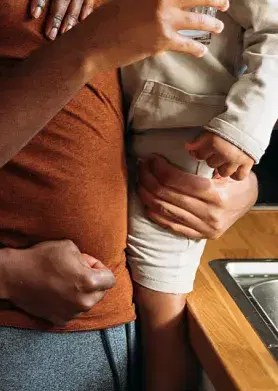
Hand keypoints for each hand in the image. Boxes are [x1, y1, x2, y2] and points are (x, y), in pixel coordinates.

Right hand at [0, 239, 115, 325]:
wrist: (15, 276)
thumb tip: (89, 267)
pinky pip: (73, 311)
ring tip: (61, 282)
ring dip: (80, 293)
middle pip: (100, 293)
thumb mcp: (68, 246)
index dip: (99, 268)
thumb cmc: (41, 257)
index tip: (85, 263)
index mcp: (89, 283)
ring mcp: (73, 313)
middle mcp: (85, 302)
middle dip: (91, 282)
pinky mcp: (61, 320)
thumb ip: (85, 257)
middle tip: (72, 271)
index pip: (110, 279)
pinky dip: (68, 303)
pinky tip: (55, 292)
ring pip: (87, 303)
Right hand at [75, 0, 228, 68]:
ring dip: (213, 24)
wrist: (94, 42)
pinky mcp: (164, 41)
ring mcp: (164, 20)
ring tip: (218, 26)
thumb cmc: (107, 17)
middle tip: (224, 3)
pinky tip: (201, 50)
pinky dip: (198, 49)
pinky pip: (190, 44)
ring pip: (201, 21)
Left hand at [136, 154, 257, 240]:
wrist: (250, 203)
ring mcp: (203, 228)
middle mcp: (209, 215)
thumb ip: (206, 166)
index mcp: (216, 196)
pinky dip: (154, 213)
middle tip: (142, 166)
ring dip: (146, 194)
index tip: (152, 158)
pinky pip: (170, 226)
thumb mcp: (227, 171)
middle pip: (166, 195)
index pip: (177, 181)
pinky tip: (146, 202)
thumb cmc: (236, 182)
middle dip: (149, 178)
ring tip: (140, 180)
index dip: (159, 168)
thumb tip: (182, 155)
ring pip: (164, 210)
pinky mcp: (199, 236)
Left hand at [186, 131, 254, 180]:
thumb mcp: (210, 131)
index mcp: (215, 143)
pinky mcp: (248, 164)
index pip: (200, 155)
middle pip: (211, 164)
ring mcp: (237, 160)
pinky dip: (235, 174)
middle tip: (217, 152)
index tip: (202, 151)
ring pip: (223, 172)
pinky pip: (238, 176)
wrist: (249, 123)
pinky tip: (233, 168)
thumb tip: (187, 147)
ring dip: (222, 167)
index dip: (199, 153)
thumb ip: (198, 141)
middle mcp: (225, 154)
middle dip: (212, 159)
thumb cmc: (228, 126)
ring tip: (225, 160)